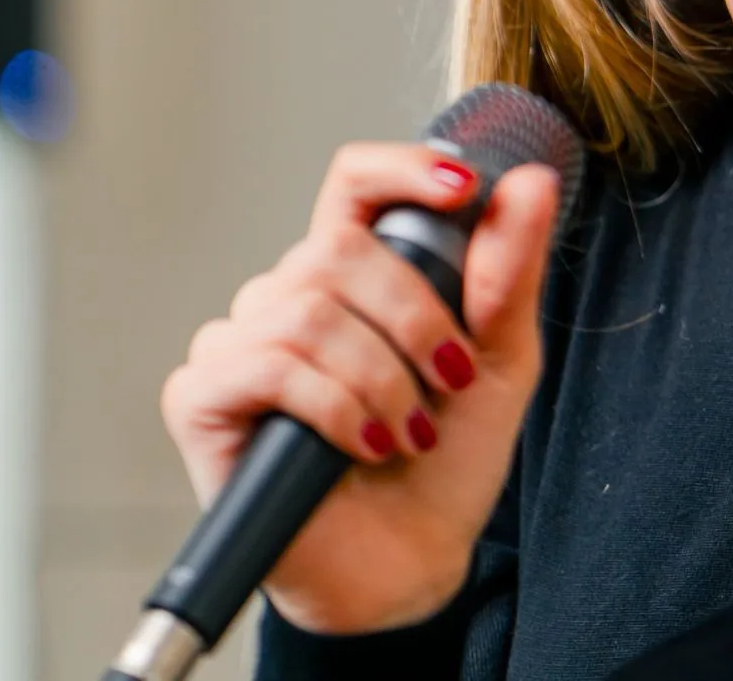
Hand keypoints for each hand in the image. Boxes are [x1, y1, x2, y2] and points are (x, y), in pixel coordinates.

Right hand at [160, 142, 563, 634]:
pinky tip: (364, 442)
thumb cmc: (442, 464)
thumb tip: (531, 183)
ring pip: (306, 310)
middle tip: (451, 377)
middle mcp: (285, 299)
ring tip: (409, 430)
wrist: (406, 564)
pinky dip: (332, 405)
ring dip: (378, 375)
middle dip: (414, 315)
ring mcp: (237, 346)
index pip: (354, 184)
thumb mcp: (496, 360)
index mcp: (350, 277)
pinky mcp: (201, 398)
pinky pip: (265, 366)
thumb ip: (507, 272)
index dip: (401, 168)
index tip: (464, 188)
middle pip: (337, 248)